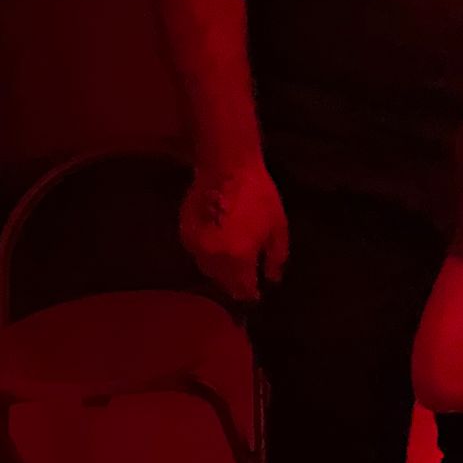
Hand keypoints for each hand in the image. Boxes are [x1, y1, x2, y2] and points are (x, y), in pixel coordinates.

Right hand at [180, 161, 288, 303]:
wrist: (227, 167)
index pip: (243, 288)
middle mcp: (214, 256)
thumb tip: (272, 280)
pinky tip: (220, 248)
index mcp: (239, 256)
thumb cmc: (259, 195)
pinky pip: (198, 255)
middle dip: (236, 285)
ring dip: (222, 273)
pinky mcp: (185, 233)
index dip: (251, 294)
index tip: (257, 296)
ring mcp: (196, 245)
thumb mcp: (277, 227)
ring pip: (209, 271)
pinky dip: (209, 256)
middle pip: (224, 283)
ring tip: (234, 268)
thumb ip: (276, 257)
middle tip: (246, 283)